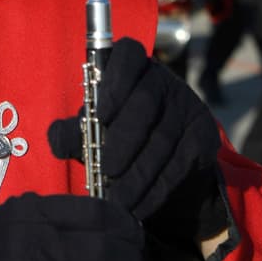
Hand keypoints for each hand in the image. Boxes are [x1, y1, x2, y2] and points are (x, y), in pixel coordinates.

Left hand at [49, 39, 221, 224]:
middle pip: (145, 102)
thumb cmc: (115, 136)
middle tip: (107, 169)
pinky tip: (139, 205)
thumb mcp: (89, 131)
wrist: (162, 163)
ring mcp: (187, 106)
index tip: (101, 114)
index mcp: (131, 68)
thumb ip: (70, 132)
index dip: (115, 80)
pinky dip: (156, 188)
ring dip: (138, 173)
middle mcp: (162, 81)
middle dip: (124, 139)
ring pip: (162, 139)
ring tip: (118, 200)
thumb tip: (58, 141)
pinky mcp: (203, 135)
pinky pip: (180, 163)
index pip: (128, 54)